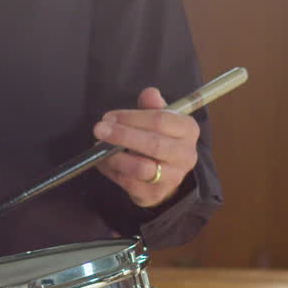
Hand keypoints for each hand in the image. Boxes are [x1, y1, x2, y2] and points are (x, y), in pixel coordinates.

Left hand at [93, 87, 199, 207]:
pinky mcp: (155, 194)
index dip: (132, 118)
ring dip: (115, 157)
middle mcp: (185, 154)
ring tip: (100, 149)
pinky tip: (103, 162)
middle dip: (122, 135)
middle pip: (153, 144)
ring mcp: (172, 177)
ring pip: (141, 167)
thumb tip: (149, 93)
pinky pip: (129, 183)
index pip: (161, 120)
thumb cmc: (160, 139)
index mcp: (188, 130)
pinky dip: (112, 171)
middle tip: (99, 129)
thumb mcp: (160, 118)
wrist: (166, 176)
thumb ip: (152, 106)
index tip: (109, 117)